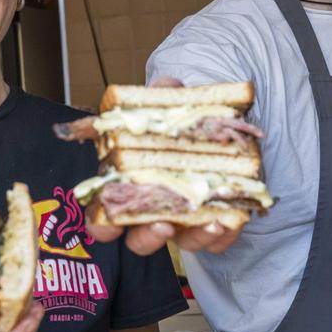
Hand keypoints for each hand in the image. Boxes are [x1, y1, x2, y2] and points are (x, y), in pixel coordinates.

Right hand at [85, 75, 246, 256]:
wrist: (218, 127)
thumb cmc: (182, 120)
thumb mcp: (170, 102)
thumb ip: (163, 95)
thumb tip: (163, 87)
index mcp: (129, 184)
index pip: (103, 216)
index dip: (101, 224)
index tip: (110, 221)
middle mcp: (153, 207)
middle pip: (139, 240)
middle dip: (148, 237)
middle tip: (163, 225)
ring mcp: (184, 220)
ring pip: (183, 244)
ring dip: (194, 237)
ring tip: (211, 221)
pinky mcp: (214, 223)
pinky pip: (217, 241)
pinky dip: (223, 235)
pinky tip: (230, 219)